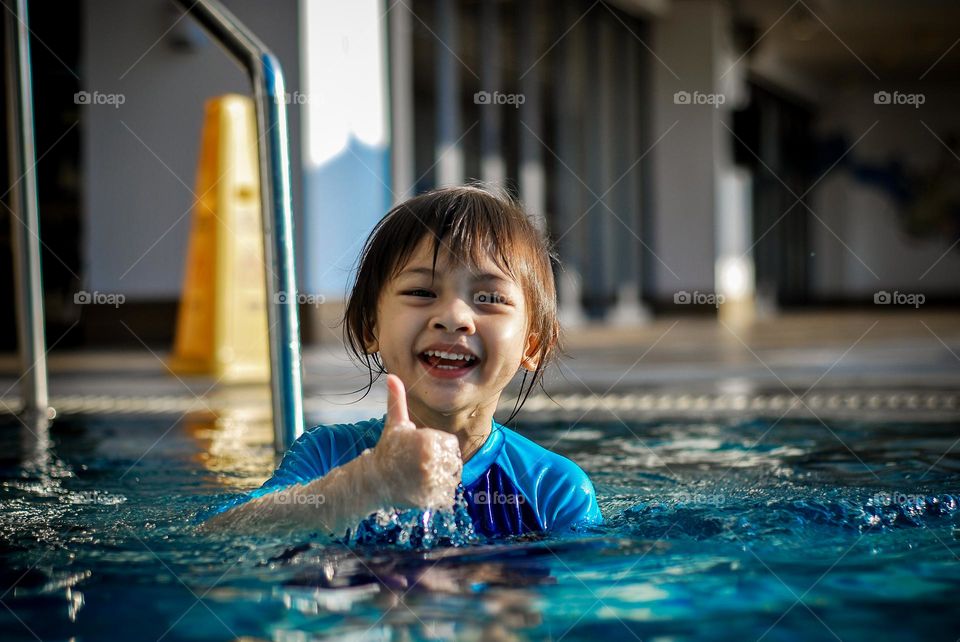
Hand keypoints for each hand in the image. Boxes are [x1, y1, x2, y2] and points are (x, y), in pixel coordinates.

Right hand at [369, 374, 461, 509]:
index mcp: (427, 440)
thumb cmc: (388, 449)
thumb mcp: (394, 424)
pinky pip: (447, 496)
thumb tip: (392, 376)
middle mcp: (430, 460)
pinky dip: (439, 494)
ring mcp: (429, 482)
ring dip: (442, 479)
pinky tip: (423, 489)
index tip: (423, 450)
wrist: (373, 480)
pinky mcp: (428, 499)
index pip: (451, 444)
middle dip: (441, 463)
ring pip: (451, 479)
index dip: (439, 447)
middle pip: (453, 462)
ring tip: (422, 476)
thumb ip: (397, 400)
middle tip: (421, 465)